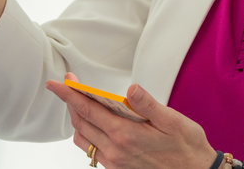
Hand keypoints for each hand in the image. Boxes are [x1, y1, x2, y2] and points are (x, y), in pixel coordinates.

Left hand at [46, 73, 215, 168]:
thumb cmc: (187, 147)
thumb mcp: (172, 121)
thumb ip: (147, 104)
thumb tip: (131, 88)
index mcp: (126, 135)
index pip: (88, 109)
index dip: (69, 94)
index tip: (57, 82)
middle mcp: (115, 151)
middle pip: (81, 122)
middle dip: (72, 100)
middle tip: (72, 83)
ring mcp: (114, 162)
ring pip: (83, 138)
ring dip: (78, 118)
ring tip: (82, 102)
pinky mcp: (117, 168)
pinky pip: (93, 150)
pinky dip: (88, 134)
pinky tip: (97, 124)